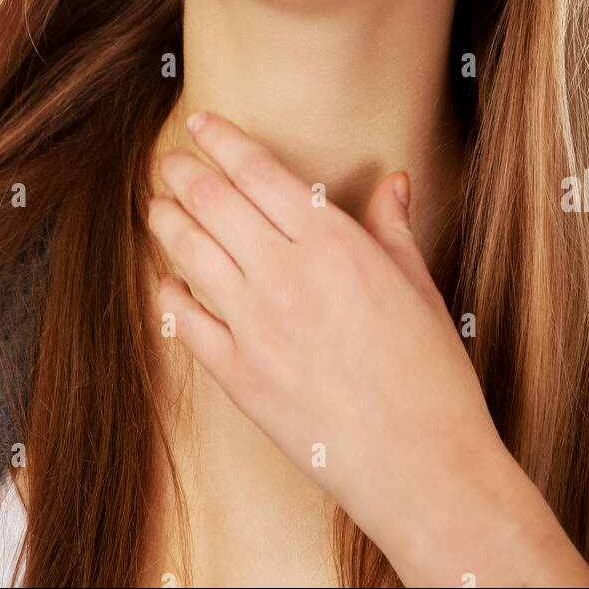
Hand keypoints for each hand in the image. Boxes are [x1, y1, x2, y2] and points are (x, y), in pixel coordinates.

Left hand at [149, 111, 588, 586]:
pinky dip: (168, 294)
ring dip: (166, 222)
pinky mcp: (239, 376)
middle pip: (214, 203)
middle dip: (184, 173)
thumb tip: (392, 181)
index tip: (201, 123)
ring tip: (156, 207)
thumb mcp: (420, 286)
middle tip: (170, 161)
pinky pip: (186, 323)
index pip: (259, 172)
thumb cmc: (432, 376)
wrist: (423, 465)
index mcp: (334, 244)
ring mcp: (256, 326)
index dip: (222, 140)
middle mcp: (286, 275)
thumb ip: (392, 228)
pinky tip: (164, 281)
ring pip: (190, 253)